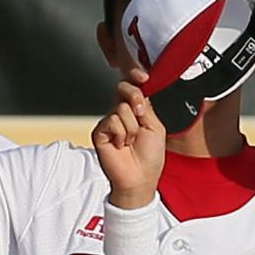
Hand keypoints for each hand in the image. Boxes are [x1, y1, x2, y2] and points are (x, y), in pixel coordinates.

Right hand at [92, 83, 167, 208]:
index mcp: (136, 110)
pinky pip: (111, 121)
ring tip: (131, 142)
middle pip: (124, 89)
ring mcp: (109, 122)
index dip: (135, 76)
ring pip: (121, 108)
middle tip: (141, 115)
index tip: (143, 76)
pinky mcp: (99, 131)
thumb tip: (138, 89)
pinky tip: (121, 146)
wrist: (140, 178)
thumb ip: (146, 106)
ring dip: (132, 127)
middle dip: (135, 97)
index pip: (133, 86)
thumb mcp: (155, 127)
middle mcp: (121, 113)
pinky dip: (121, 134)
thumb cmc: (150, 157)